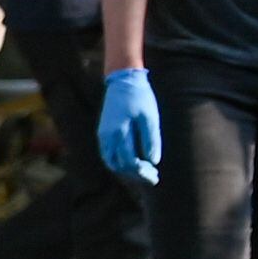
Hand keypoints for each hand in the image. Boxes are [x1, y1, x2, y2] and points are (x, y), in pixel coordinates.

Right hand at [99, 66, 161, 184]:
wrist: (123, 81)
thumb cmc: (140, 98)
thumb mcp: (150, 117)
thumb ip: (151, 139)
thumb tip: (153, 161)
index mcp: (119, 134)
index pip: (129, 162)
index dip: (142, 172)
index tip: (155, 176)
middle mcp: (107, 138)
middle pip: (119, 165)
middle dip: (136, 174)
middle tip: (152, 177)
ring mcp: (103, 136)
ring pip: (111, 162)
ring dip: (126, 170)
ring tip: (143, 171)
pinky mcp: (102, 133)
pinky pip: (108, 154)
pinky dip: (119, 162)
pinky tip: (132, 161)